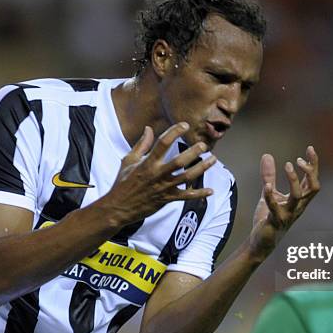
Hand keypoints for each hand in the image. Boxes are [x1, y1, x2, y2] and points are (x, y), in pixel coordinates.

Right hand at [101, 122, 215, 225]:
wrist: (118, 207)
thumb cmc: (122, 182)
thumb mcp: (128, 160)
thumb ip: (141, 145)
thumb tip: (149, 128)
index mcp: (147, 163)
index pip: (163, 144)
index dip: (175, 132)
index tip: (185, 125)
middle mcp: (157, 175)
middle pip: (179, 162)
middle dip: (193, 152)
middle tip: (203, 145)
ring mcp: (163, 188)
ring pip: (187, 177)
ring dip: (202, 168)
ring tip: (213, 159)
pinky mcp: (167, 199)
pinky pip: (186, 196)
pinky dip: (199, 194)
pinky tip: (210, 191)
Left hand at [249, 146, 319, 257]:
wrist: (261, 241)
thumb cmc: (269, 217)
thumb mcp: (269, 193)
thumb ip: (269, 175)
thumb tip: (267, 155)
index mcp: (299, 199)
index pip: (312, 179)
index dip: (314, 164)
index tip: (310, 148)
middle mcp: (298, 206)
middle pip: (313, 187)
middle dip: (310, 172)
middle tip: (299, 159)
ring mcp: (288, 214)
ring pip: (299, 196)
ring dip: (294, 180)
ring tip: (287, 165)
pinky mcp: (276, 221)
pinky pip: (276, 208)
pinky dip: (271, 196)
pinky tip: (267, 186)